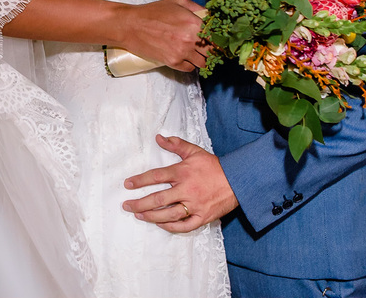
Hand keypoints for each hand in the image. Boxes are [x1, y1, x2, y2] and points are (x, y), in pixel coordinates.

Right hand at [116, 0, 208, 71]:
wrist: (130, 25)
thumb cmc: (153, 12)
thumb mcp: (178, 2)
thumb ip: (197, 8)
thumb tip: (211, 15)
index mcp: (194, 23)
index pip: (217, 37)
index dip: (219, 39)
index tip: (217, 40)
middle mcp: (191, 40)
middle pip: (212, 52)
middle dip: (211, 49)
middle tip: (206, 46)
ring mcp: (182, 53)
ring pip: (203, 63)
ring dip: (201, 58)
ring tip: (195, 52)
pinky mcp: (172, 62)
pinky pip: (190, 69)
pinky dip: (190, 64)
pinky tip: (185, 57)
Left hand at [121, 134, 237, 231]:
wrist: (238, 181)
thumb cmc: (214, 166)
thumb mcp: (194, 151)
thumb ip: (176, 144)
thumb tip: (158, 138)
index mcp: (183, 173)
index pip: (156, 177)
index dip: (140, 181)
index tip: (127, 185)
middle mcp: (186, 190)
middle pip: (158, 199)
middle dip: (139, 204)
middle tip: (127, 206)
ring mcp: (195, 205)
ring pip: (168, 215)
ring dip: (151, 216)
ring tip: (139, 216)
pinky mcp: (203, 217)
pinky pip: (184, 226)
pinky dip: (171, 227)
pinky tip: (160, 224)